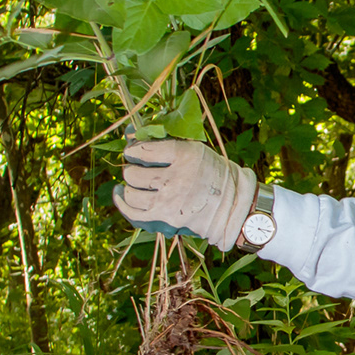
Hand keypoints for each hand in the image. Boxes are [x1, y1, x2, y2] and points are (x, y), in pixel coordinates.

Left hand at [113, 138, 255, 250]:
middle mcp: (176, 178)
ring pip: (131, 193)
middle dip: (131, 170)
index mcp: (185, 155)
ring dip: (129, 187)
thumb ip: (168, 144)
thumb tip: (131, 135)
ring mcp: (169, 201)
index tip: (133, 151)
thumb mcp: (196, 151)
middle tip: (136, 169)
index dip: (133, 150)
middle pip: (134, 173)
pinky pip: (133, 212)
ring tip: (135, 184)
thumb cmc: (212, 174)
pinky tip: (121, 195)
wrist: (233, 206)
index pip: (145, 149)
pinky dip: (123, 203)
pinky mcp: (166, 219)